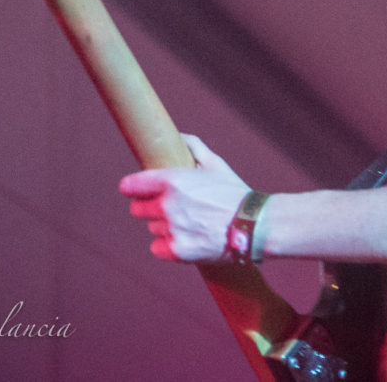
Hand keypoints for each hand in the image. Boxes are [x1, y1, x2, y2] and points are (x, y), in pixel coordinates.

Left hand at [120, 134, 250, 262]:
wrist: (255, 225)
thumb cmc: (235, 193)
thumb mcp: (216, 164)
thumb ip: (193, 147)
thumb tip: (177, 135)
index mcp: (173, 180)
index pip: (130, 185)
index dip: (133, 187)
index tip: (136, 190)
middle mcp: (168, 205)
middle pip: (137, 209)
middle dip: (151, 207)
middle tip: (172, 208)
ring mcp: (172, 229)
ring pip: (152, 228)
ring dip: (164, 226)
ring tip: (189, 223)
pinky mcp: (177, 251)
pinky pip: (158, 248)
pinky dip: (168, 246)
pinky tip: (186, 239)